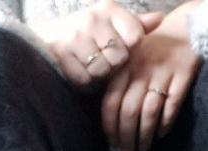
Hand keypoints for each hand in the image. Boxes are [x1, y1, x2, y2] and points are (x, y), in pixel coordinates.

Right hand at [33, 0, 164, 89]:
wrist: (49, 35)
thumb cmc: (88, 31)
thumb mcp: (112, 22)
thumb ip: (136, 24)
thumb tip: (161, 19)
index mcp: (108, 9)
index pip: (135, 37)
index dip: (131, 49)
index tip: (122, 49)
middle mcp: (92, 19)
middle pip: (119, 57)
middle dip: (114, 65)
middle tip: (105, 61)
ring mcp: (75, 37)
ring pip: (102, 70)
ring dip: (99, 75)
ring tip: (93, 67)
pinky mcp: (62, 55)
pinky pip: (84, 79)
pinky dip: (85, 82)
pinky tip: (82, 72)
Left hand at [101, 1, 200, 150]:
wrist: (182, 30)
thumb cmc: (148, 53)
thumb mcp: (126, 63)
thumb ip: (115, 86)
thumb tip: (107, 122)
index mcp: (122, 69)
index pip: (110, 104)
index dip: (110, 128)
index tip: (113, 144)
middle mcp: (140, 71)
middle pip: (129, 112)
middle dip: (126, 137)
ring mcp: (162, 72)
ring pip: (149, 112)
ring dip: (145, 135)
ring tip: (144, 147)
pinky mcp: (183, 75)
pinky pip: (172, 104)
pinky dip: (165, 123)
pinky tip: (160, 134)